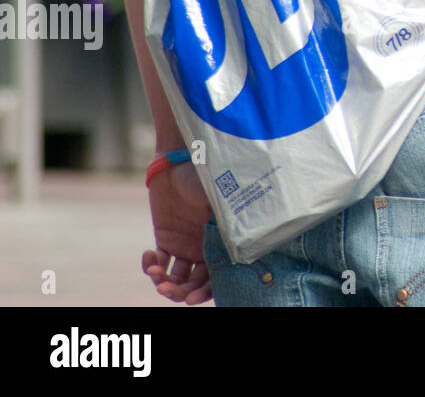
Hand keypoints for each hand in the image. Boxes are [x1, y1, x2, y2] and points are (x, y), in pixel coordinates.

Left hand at [142, 162, 212, 304]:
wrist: (175, 165)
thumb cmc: (200, 179)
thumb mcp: (216, 201)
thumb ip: (225, 223)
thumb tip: (236, 247)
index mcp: (220, 242)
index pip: (216, 277)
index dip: (206, 292)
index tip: (192, 299)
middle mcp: (204, 249)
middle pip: (194, 284)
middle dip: (180, 292)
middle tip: (167, 290)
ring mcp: (184, 247)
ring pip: (175, 279)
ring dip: (164, 282)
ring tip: (155, 274)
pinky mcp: (165, 241)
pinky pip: (158, 264)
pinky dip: (151, 266)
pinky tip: (148, 255)